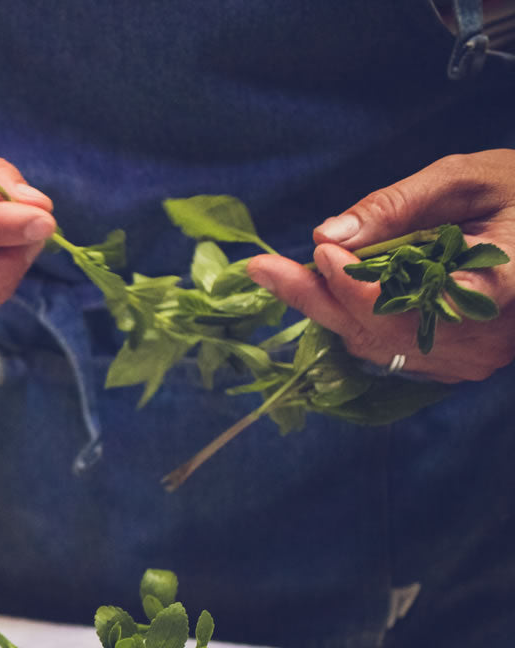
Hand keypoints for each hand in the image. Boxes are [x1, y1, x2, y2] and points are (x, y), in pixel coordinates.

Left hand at [245, 150, 514, 382]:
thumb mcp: (466, 179)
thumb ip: (400, 205)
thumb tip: (328, 234)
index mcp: (510, 279)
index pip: (428, 297)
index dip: (368, 285)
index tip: (324, 254)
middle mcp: (488, 333)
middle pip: (385, 326)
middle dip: (320, 294)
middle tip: (262, 267)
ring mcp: (472, 358)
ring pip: (378, 343)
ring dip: (326, 307)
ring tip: (274, 273)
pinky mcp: (455, 365)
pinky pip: (387, 349)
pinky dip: (350, 318)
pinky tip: (319, 289)